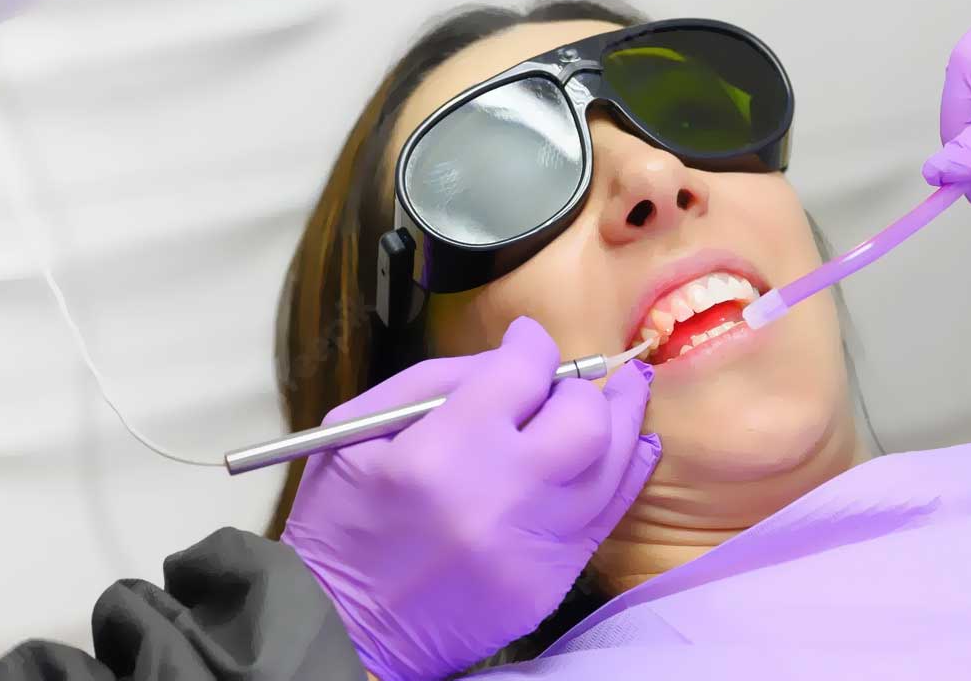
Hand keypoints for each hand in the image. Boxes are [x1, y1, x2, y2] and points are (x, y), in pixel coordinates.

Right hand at [281, 317, 659, 680]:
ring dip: (621, 421)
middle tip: (562, 384)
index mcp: (441, 453)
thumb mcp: (355, 433)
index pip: (522, 373)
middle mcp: (500, 497)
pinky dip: (624, 475)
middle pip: (584, 418)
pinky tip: (632, 448)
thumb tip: (507, 361)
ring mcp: (532, 546)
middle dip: (579, 388)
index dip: (532, 344)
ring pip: (612, 467)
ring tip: (625, 394)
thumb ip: (433, 383)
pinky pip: (607, 519)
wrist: (341, 630)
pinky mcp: (548, 583)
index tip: (528, 341)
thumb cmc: (338, 524)